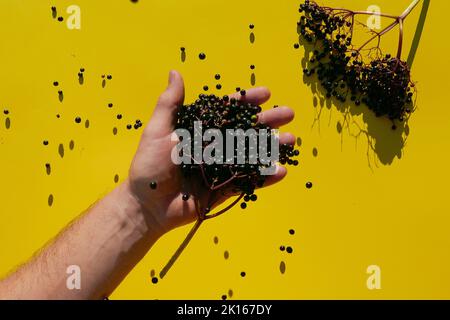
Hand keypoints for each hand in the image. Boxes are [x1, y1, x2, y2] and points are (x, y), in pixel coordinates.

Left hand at [126, 71, 294, 234]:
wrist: (147, 206)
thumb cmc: (149, 167)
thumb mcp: (157, 131)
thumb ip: (170, 104)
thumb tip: (176, 72)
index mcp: (200, 130)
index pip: (227, 112)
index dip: (246, 102)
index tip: (266, 93)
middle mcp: (215, 147)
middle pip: (245, 131)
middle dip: (267, 122)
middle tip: (288, 114)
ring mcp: (222, 169)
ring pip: (251, 155)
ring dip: (272, 148)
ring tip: (291, 141)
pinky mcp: (225, 190)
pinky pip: (248, 183)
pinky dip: (265, 178)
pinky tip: (281, 170)